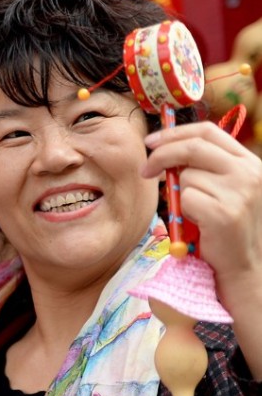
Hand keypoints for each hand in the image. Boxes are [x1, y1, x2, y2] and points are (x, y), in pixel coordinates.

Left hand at [142, 120, 261, 285]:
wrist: (242, 264)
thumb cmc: (223, 225)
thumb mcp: (223, 188)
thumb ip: (204, 166)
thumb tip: (163, 145)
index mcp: (249, 162)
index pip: (208, 131)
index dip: (175, 133)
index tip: (151, 141)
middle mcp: (249, 173)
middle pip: (192, 147)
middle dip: (161, 155)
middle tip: (145, 169)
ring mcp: (239, 192)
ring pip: (186, 176)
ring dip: (180, 193)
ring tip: (196, 211)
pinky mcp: (224, 212)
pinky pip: (184, 198)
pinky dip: (182, 210)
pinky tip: (198, 222)